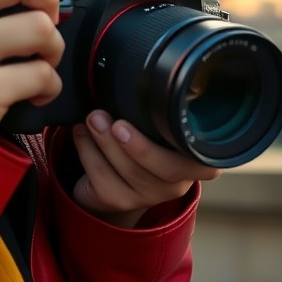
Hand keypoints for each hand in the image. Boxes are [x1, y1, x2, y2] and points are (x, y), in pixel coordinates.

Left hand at [71, 110, 219, 227]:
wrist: (110, 175)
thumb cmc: (137, 139)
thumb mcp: (153, 125)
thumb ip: (157, 111)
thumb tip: (142, 79)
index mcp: (195, 159)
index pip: (199, 153)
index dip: (179, 136)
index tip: (158, 113)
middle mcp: (178, 183)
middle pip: (168, 169)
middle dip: (141, 146)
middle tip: (117, 123)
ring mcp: (149, 197)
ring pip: (133, 174)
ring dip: (108, 143)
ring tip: (93, 119)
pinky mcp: (120, 202)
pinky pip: (104, 180)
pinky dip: (88, 153)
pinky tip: (81, 134)